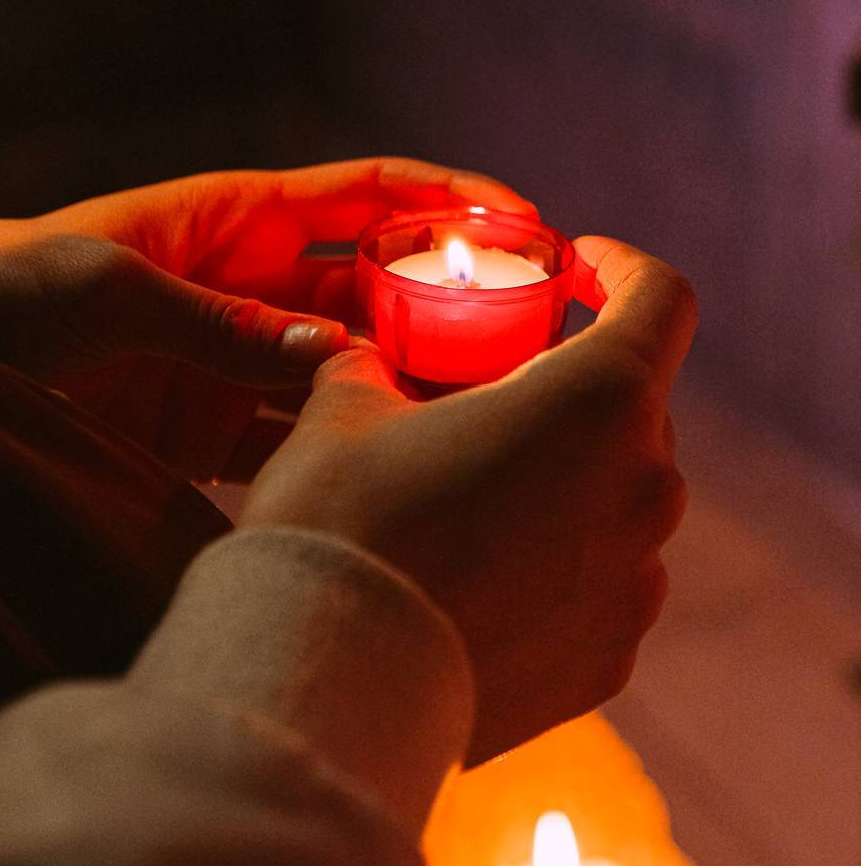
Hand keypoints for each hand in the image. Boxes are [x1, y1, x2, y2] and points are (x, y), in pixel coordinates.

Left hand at [0, 158, 533, 478]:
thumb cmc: (11, 290)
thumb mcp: (110, 288)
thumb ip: (223, 322)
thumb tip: (332, 354)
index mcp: (243, 222)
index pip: (370, 196)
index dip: (448, 198)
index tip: (520, 220)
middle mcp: (261, 289)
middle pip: (380, 289)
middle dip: (448, 304)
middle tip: (518, 336)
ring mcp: (249, 360)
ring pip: (353, 366)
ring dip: (406, 384)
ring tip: (472, 408)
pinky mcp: (225, 425)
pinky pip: (302, 430)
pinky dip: (342, 442)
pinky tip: (387, 460)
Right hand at [239, 237, 697, 763]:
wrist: (328, 683)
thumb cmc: (340, 523)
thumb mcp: (344, 411)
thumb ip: (372, 365)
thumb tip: (362, 358)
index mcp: (595, 401)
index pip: (660, 300)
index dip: (625, 269)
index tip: (581, 267)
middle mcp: (644, 489)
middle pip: (632, 407)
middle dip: (571, 388)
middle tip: (498, 396)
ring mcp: (636, 582)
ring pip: (620, 497)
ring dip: (567, 479)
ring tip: (484, 498)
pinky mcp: (611, 656)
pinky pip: (604, 581)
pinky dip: (562, 561)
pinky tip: (489, 580)